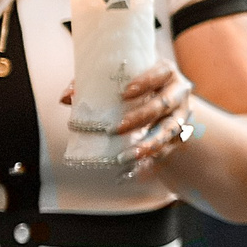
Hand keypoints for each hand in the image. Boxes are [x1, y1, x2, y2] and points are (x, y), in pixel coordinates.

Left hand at [80, 61, 197, 175]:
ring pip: (169, 131)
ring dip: (147, 145)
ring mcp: (181, 117)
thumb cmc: (138, 85)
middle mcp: (179, 94)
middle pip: (164, 104)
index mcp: (166, 74)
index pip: (161, 73)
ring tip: (124, 157)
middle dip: (140, 118)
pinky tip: (129, 173)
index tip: (124, 93)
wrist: (167, 101)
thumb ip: (95, 84)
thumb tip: (66, 98)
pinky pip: (165, 152)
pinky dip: (147, 163)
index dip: (145, 82)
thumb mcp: (122, 80)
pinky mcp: (178, 137)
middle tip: (114, 129)